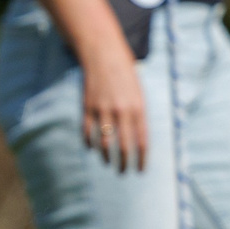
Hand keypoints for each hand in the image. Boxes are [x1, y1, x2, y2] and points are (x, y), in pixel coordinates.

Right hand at [79, 47, 150, 172]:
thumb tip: (137, 138)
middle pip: (123, 145)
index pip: (142, 140)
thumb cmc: (125, 74)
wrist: (104, 55)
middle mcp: (121, 111)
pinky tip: (92, 148)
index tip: (140, 170)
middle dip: (124, 162)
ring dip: (106, 156)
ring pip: (104, 141)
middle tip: (123, 173)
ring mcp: (103, 109)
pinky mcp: (88, 106)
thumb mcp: (139, 93)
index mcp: (138, 108)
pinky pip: (87, 131)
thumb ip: (139, 114)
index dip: (141, 158)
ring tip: (107, 163)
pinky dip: (89, 142)